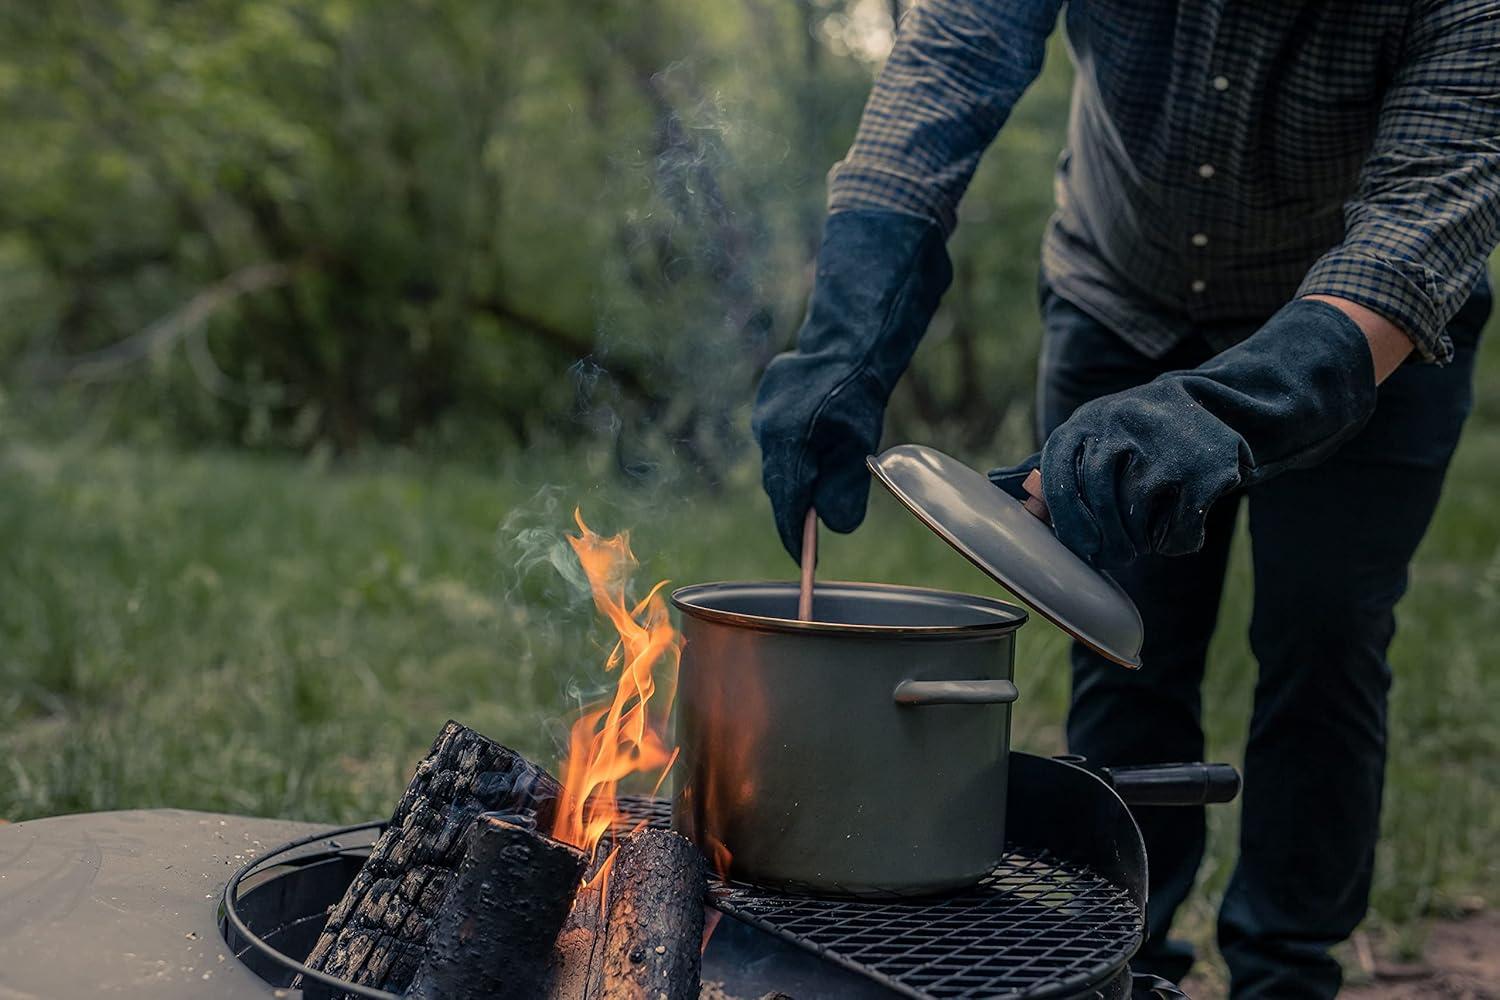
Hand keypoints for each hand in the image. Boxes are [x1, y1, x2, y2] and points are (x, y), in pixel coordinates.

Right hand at [752, 210, 951, 559]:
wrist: (849, 333)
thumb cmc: (857, 388)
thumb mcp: (859, 446)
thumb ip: (845, 489)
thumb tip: (834, 528)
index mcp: (786, 443)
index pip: (785, 504)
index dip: (792, 536)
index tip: (800, 559)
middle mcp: (767, 429)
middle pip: (780, 484)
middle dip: (795, 508)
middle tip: (811, 532)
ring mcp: (766, 411)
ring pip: (781, 460)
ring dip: (799, 477)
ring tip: (818, 490)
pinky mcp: (772, 398)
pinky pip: (782, 438)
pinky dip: (798, 452)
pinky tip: (818, 448)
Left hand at [997, 298, 1377, 563]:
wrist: (1218, 402)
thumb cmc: (1138, 435)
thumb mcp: (1093, 439)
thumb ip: (1056, 472)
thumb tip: (1010, 494)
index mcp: (1082, 425)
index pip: (1057, 480)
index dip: (1065, 523)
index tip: (1080, 548)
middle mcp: (1116, 428)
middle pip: (1097, 504)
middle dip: (1106, 541)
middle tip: (1118, 555)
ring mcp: (1162, 446)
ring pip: (1136, 519)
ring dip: (1142, 540)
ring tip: (1149, 534)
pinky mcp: (1204, 468)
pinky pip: (1179, 527)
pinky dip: (1179, 540)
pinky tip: (1181, 526)